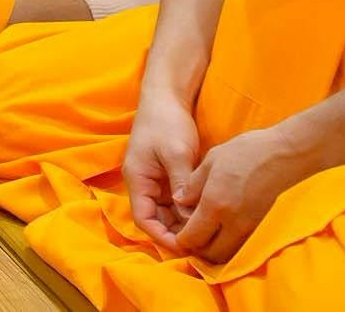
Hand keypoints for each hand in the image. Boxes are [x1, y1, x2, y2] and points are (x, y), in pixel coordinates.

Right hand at [123, 93, 201, 249]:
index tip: (185, 246)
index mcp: (137, 179)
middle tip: (202, 244)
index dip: (162, 236)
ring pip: (166, 212)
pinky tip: (205, 215)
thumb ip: (181, 184)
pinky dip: (188, 211)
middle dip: (175, 233)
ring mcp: (155, 181)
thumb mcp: (176, 153)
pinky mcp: (167, 177)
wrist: (166, 98)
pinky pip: (175, 202)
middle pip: (155, 219)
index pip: (144, 219)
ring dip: (183, 223)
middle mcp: (143, 184)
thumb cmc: (167, 122)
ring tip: (207, 233)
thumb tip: (189, 214)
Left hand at [166, 122, 322, 263]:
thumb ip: (192, 185)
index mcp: (215, 204)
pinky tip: (225, 231)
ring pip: (229, 254)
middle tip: (191, 238)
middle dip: (197, 251)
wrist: (286, 154)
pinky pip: (243, 246)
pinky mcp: (264, 226)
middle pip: (211, 254)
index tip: (177, 238)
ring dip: (215, 251)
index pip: (193, 238)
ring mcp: (252, 227)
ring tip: (208, 235)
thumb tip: (179, 202)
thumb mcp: (211, 161)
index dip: (181, 242)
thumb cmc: (246, 151)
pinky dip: (231, 245)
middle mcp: (234, 222)